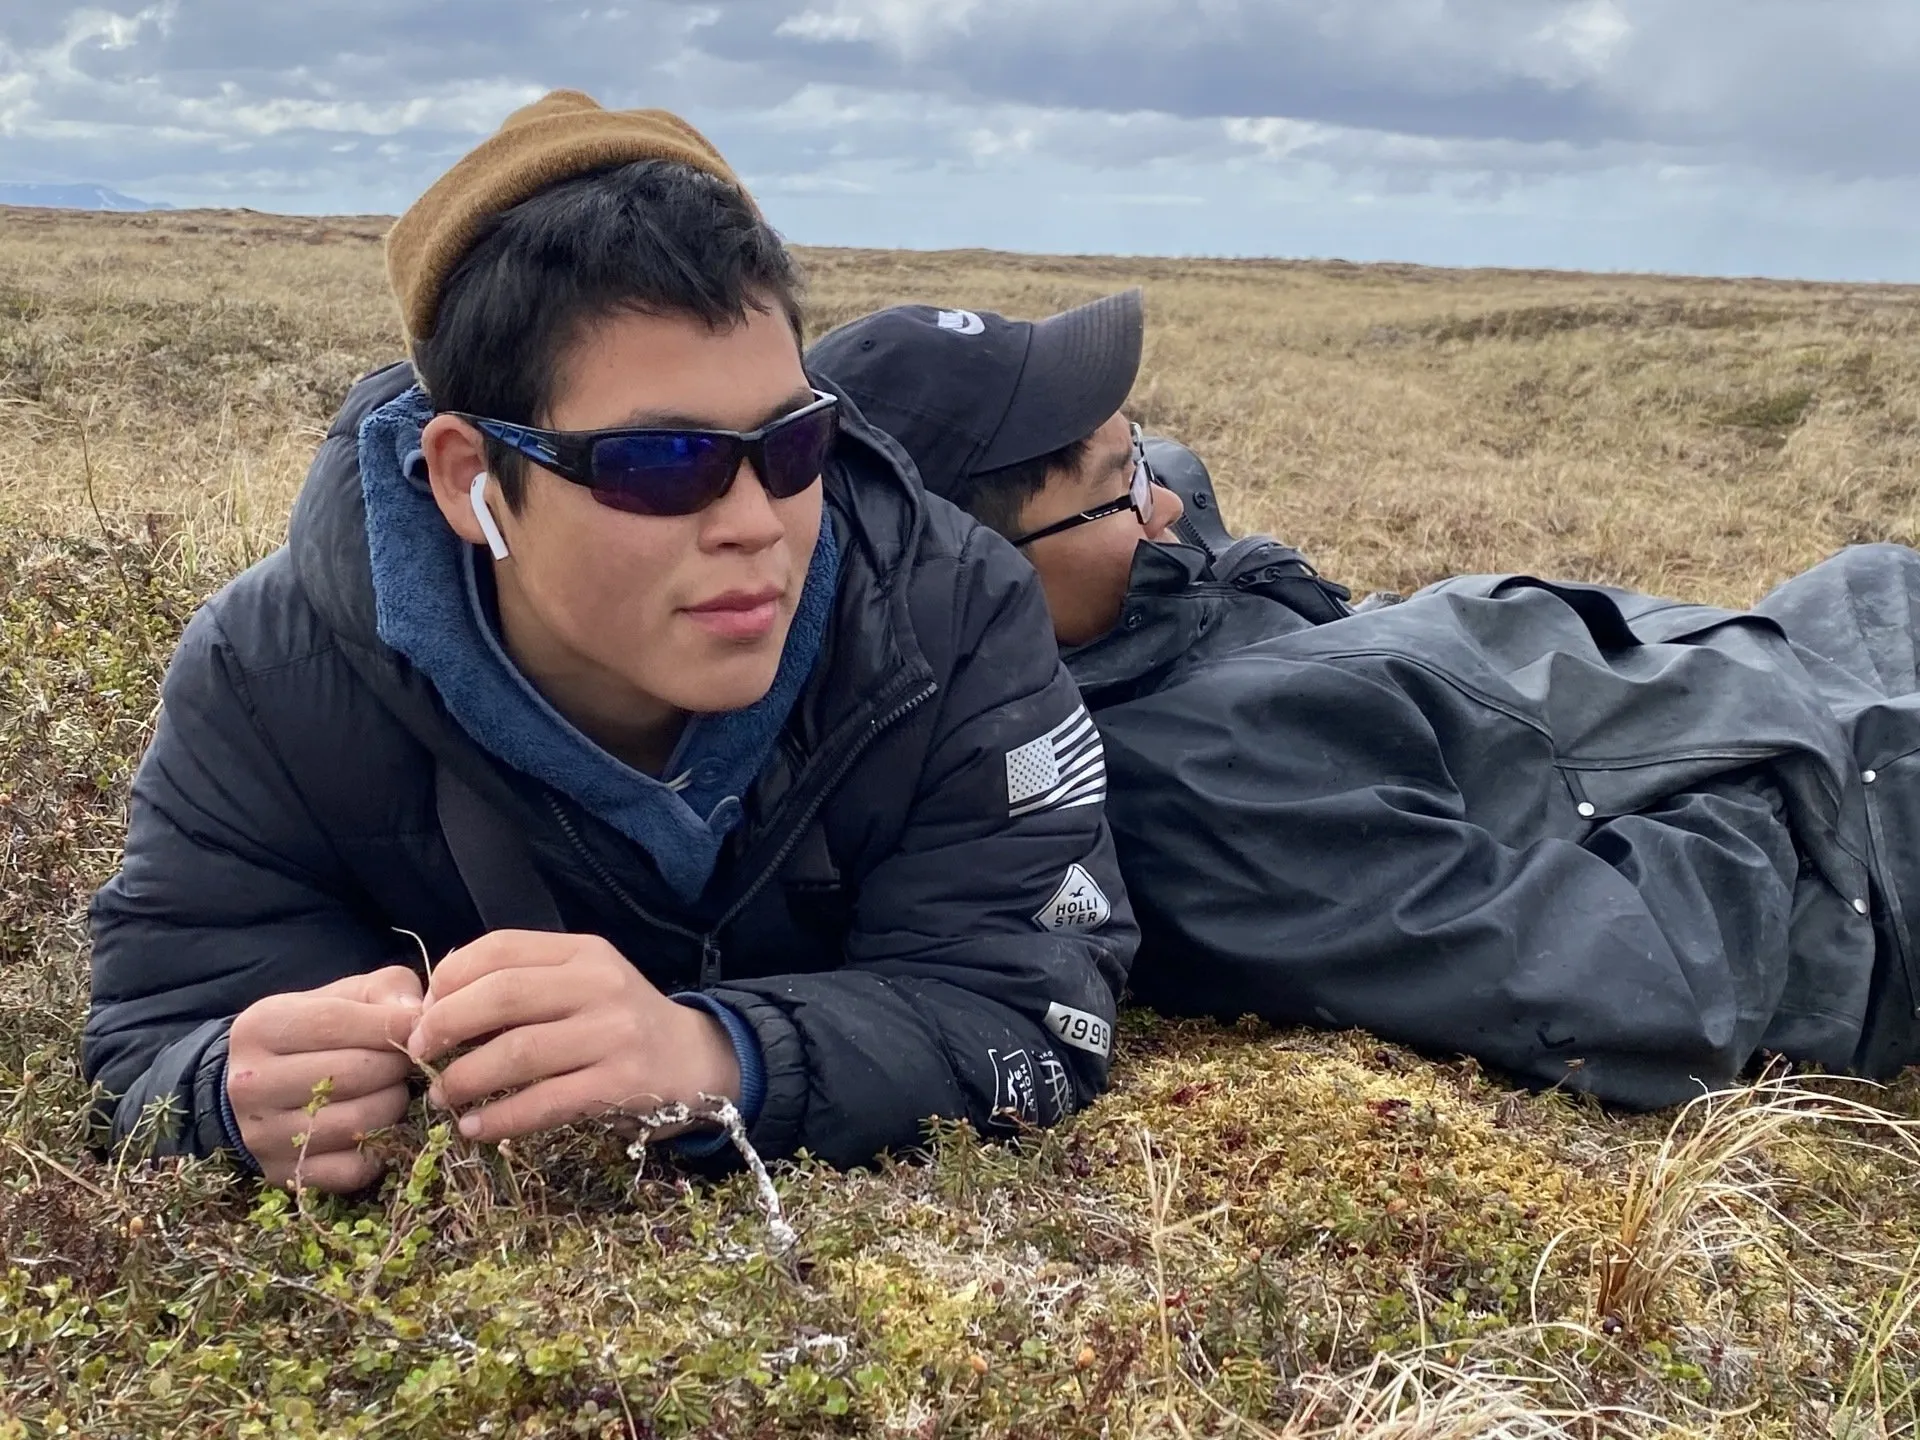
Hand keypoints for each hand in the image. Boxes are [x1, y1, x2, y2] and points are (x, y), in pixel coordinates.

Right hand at [225, 965, 424, 1193]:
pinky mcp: (285, 1174)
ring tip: (392, 1089)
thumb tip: (417, 1016)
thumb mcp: (343, 995)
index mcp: (261, 1027)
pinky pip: (355, 1167)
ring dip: (393, 1105)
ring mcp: (264, 1136)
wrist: (261, 1089)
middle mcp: (252, 1083)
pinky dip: (380, 1147)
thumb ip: (384, 992)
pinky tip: (379, 1125)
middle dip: (395, 1066)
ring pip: (358, 1123)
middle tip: (406, 1062)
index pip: (336, 1022)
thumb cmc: (315, 1033)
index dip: (390, 1024)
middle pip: (353, 1074)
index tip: (418, 1027)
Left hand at [406, 931, 741, 1143]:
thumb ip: (522, 981)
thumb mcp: (580, 984)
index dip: (448, 979)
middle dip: (445, 1027)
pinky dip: (501, 1119)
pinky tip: (477, 1129)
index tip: (423, 1012)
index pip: (500, 949)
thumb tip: (436, 999)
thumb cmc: (620, 1023)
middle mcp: (600, 984)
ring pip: (518, 1052)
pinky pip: (545, 1102)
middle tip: (419, 1054)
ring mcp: (614, 1033)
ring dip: (466, 1079)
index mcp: (582, 952)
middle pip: (501, 996)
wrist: (697, 1060)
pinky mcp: (622, 1082)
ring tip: (445, 1098)